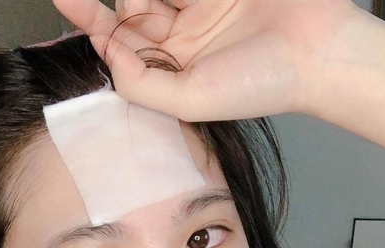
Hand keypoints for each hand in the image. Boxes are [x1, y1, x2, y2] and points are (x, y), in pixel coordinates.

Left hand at [53, 0, 384, 159]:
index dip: (90, 23)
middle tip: (125, 5)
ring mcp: (201, 3)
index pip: (121, 43)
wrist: (320, 52)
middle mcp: (182, 34)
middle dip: (121, 3)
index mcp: (172, 68)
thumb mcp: (190, 100)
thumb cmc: (261, 84)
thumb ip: (141, 83)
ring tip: (177, 5)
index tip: (65, 1)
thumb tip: (106, 52)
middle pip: (131, 7)